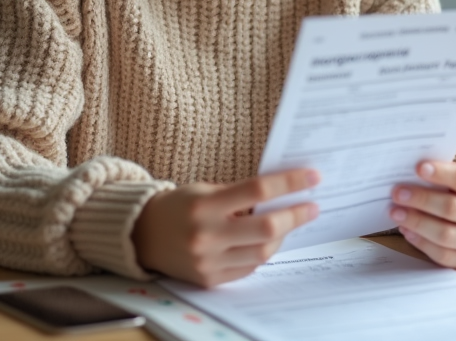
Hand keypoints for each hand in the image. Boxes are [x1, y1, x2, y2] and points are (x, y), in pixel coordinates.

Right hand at [132, 169, 319, 286]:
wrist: (142, 236)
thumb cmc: (179, 206)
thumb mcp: (206, 190)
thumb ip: (240, 194)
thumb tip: (283, 193)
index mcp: (205, 205)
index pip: (257, 190)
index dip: (289, 183)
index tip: (313, 177)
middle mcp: (206, 235)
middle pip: (266, 228)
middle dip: (295, 215)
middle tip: (312, 206)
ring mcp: (208, 261)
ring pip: (262, 253)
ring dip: (283, 236)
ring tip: (290, 222)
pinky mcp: (209, 279)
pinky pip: (249, 268)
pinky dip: (263, 253)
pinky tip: (268, 240)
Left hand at [390, 161, 455, 268]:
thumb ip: (440, 175)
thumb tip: (409, 171)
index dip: (441, 173)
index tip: (418, 168)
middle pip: (452, 208)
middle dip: (422, 200)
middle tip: (398, 193)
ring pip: (445, 234)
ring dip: (417, 222)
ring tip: (396, 212)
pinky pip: (441, 254)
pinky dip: (420, 242)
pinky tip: (406, 230)